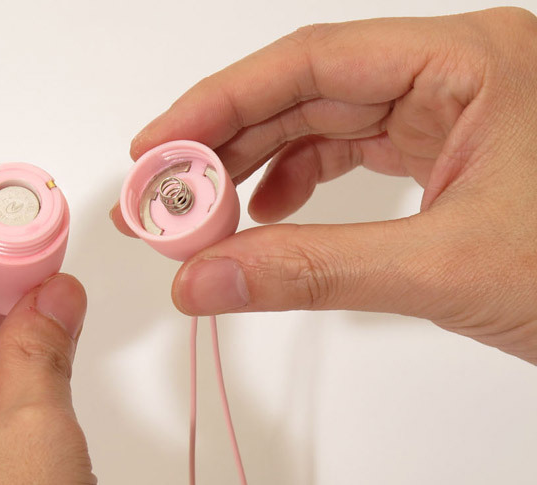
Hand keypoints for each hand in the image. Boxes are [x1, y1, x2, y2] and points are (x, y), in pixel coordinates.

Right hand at [111, 7, 536, 363]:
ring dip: (257, 168)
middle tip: (164, 200)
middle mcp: (456, 73)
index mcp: (469, 60)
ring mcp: (452, 113)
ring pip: (324, 124)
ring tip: (205, 217)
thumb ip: (314, 272)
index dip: (219, 104)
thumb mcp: (446, 267)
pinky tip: (269, 216)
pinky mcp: (449, 156)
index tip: (157, 150)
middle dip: (227, 146)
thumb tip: (203, 282)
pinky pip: (353, 155)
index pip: (311, 61)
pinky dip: (301, 186)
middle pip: (306, 92)